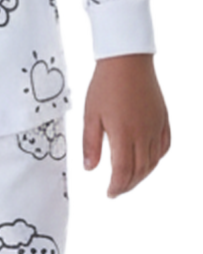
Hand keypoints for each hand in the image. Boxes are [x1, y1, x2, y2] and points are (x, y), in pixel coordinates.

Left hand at [83, 53, 170, 197]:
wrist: (127, 60)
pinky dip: (155, 159)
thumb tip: (90, 168)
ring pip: (152, 162)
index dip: (117, 186)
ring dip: (141, 175)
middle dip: (128, 184)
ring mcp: (156, 128)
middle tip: (117, 189)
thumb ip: (90, 143)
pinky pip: (163, 148)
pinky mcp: (164, 120)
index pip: (123, 172)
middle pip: (139, 171)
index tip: (110, 193)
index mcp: (124, 135)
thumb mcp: (90, 114)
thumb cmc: (106, 84)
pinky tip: (147, 161)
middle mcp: (144, 135)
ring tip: (128, 179)